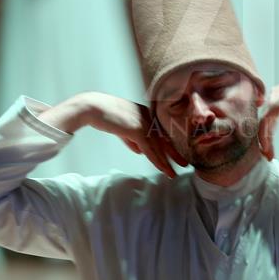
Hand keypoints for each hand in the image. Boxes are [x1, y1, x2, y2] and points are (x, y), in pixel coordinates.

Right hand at [40, 92, 187, 178]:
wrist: (93, 107)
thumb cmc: (104, 116)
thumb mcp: (122, 128)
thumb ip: (132, 139)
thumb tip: (141, 152)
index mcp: (146, 114)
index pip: (160, 133)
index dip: (169, 146)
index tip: (176, 156)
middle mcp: (148, 117)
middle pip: (164, 139)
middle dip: (175, 153)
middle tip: (185, 164)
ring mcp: (144, 123)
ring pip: (159, 146)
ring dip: (167, 161)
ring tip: (174, 172)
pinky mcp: (137, 129)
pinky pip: (150, 149)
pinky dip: (157, 160)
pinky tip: (163, 168)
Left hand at [257, 72, 278, 160]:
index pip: (269, 116)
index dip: (269, 132)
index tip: (271, 145)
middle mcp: (273, 97)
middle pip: (263, 121)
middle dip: (264, 139)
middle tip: (268, 153)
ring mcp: (272, 101)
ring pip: (261, 124)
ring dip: (264, 141)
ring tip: (268, 155)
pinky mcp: (274, 107)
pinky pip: (263, 125)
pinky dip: (263, 137)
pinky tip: (267, 148)